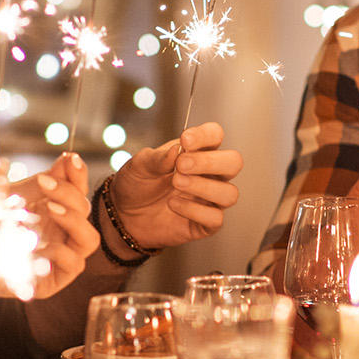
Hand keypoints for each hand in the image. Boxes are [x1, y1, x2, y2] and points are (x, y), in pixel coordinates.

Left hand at [20, 154, 98, 295]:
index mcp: (56, 213)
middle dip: (69, 192)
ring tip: (50, 208)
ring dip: (73, 219)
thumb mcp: (12, 199)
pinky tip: (40, 244)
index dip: (78, 174)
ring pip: (89, 239)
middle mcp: (63, 234)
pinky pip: (74, 265)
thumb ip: (41, 183)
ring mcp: (61, 258)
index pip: (78, 191)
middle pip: (85, 210)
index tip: (70, 158)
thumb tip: (68, 158)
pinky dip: (61, 251)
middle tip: (44, 182)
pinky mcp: (54, 281)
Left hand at [102, 123, 243, 251]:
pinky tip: (173, 204)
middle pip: (234, 162)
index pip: (215, 135)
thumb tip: (177, 149)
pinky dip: (194, 210)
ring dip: (203, 187)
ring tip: (176, 183)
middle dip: (210, 162)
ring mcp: (209, 200)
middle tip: (182, 165)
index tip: (185, 139)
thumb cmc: (137, 185)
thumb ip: (158, 157)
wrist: (124, 216)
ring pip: (229, 193)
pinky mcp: (205, 224)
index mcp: (197, 152)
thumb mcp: (139, 166)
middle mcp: (209, 174)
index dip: (206, 135)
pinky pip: (215, 218)